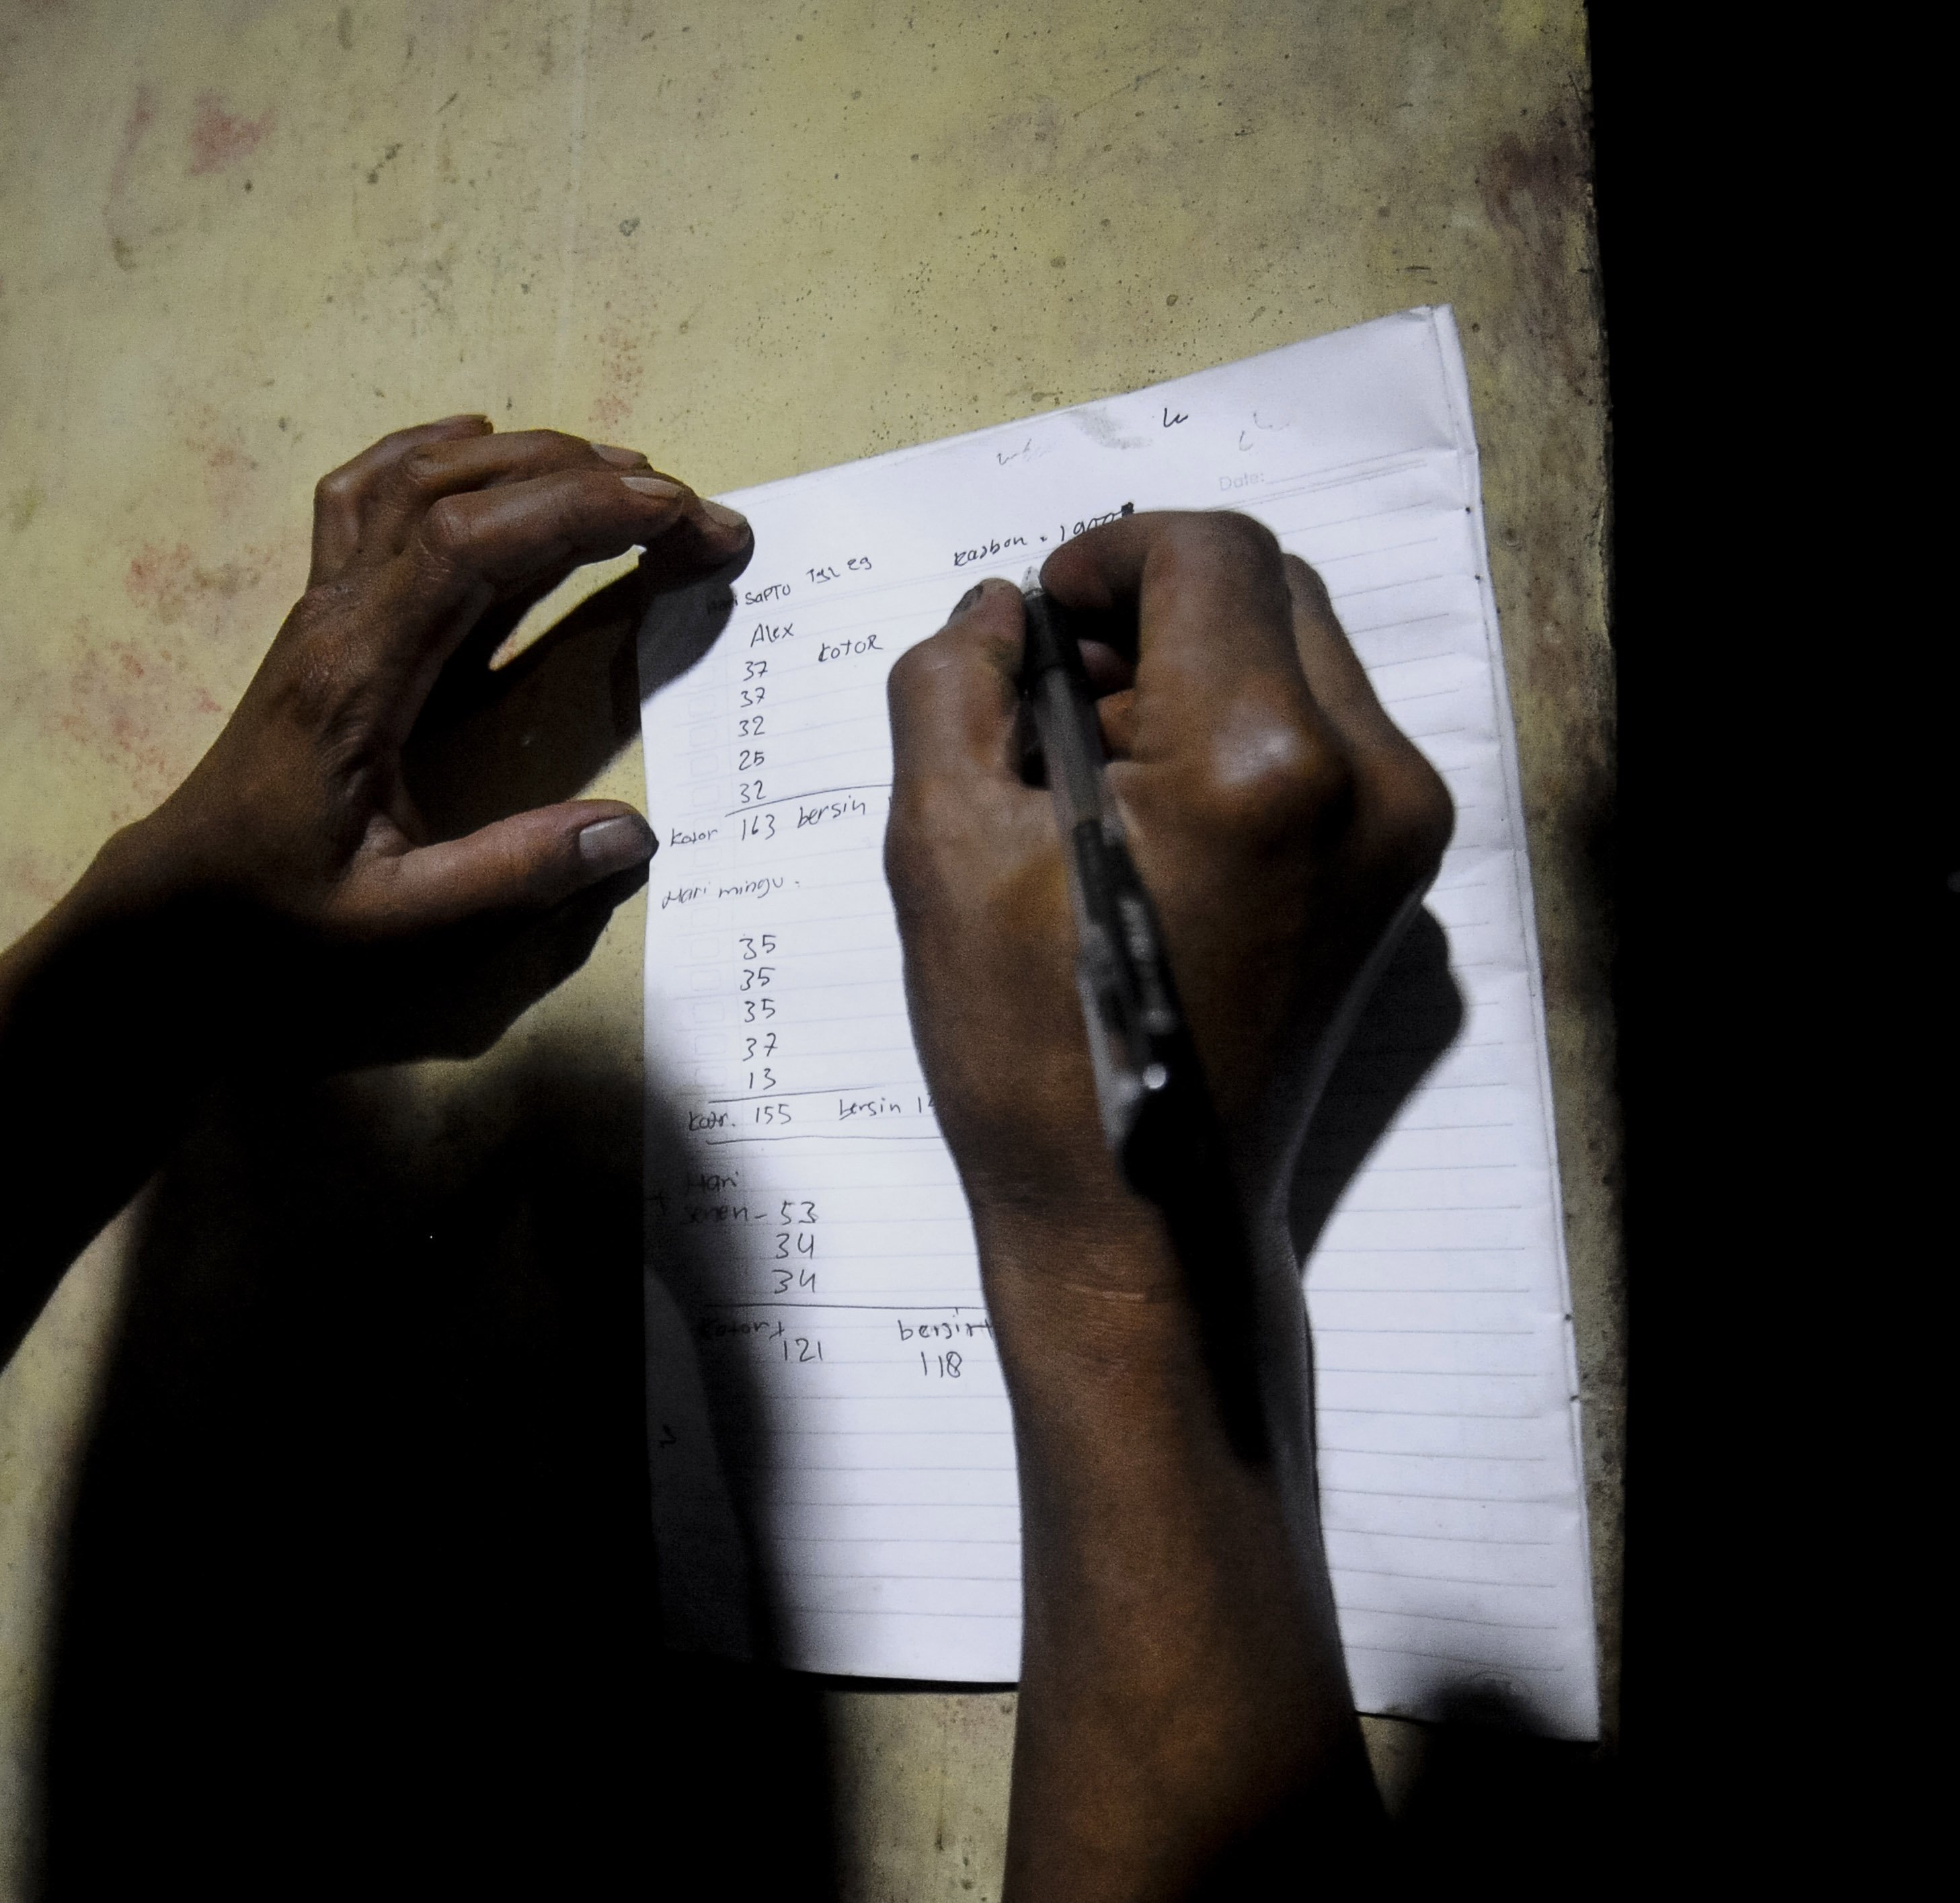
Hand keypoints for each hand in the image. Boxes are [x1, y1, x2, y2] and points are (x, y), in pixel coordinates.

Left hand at [89, 415, 751, 1066]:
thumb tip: (630, 834)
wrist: (180, 892)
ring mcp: (325, 604)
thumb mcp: (394, 919)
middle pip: (456, 488)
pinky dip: (442, 453)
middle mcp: (336, 616)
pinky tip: (494, 450)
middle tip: (692, 513)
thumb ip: (509, 876)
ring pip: (418, 475)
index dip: (573, 509)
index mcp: (356, 675)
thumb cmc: (280, 906)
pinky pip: (373, 493)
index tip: (673, 515)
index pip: (467, 543)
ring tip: (627, 480)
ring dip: (526, 459)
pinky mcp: (328, 612)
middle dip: (584, 480)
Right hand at [885, 512, 1451, 1269]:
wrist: (1139, 1220)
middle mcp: (1365, 782)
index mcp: (1262, 764)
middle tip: (1054, 695)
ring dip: (1190, 671)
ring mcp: (1398, 832)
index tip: (1042, 620)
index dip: (1109, 556)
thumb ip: (954, 688)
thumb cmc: (1032, 1055)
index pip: (1210, 554)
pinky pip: (1321, 737)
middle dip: (1151, 611)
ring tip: (1089, 776)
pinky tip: (1147, 823)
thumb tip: (1000, 615)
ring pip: (1298, 657)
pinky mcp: (1395, 872)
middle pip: (1269, 590)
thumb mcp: (939, 849)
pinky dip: (1233, 735)